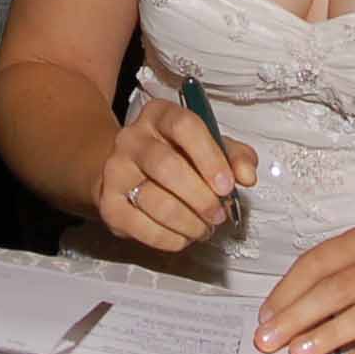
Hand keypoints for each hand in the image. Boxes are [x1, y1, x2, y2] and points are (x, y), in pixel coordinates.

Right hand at [93, 96, 257, 249]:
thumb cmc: (175, 157)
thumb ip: (234, 156)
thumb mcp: (208, 146)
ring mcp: (115, 171)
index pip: (184, 126)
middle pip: (165, 165)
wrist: (126, 174)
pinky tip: (183, 236)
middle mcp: (132, 138)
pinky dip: (169, 238)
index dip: (209, 156)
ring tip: (204, 229)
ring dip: (188, 222)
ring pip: (154, 200)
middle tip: (219, 216)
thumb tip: (247, 176)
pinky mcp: (108, 204)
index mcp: (160, 115)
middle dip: (200, 197)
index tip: (228, 185)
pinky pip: (141, 226)